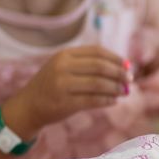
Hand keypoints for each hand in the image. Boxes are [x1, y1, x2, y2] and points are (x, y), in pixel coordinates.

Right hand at [13, 46, 129, 132]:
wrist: (29, 106)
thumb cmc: (54, 86)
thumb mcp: (65, 67)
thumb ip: (89, 65)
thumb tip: (125, 68)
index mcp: (64, 55)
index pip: (97, 51)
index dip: (116, 58)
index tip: (128, 66)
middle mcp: (62, 67)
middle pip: (100, 66)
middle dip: (119, 73)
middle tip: (130, 80)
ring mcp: (62, 85)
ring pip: (98, 83)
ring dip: (116, 88)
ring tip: (124, 92)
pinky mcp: (64, 103)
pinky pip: (93, 100)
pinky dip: (107, 100)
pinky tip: (114, 101)